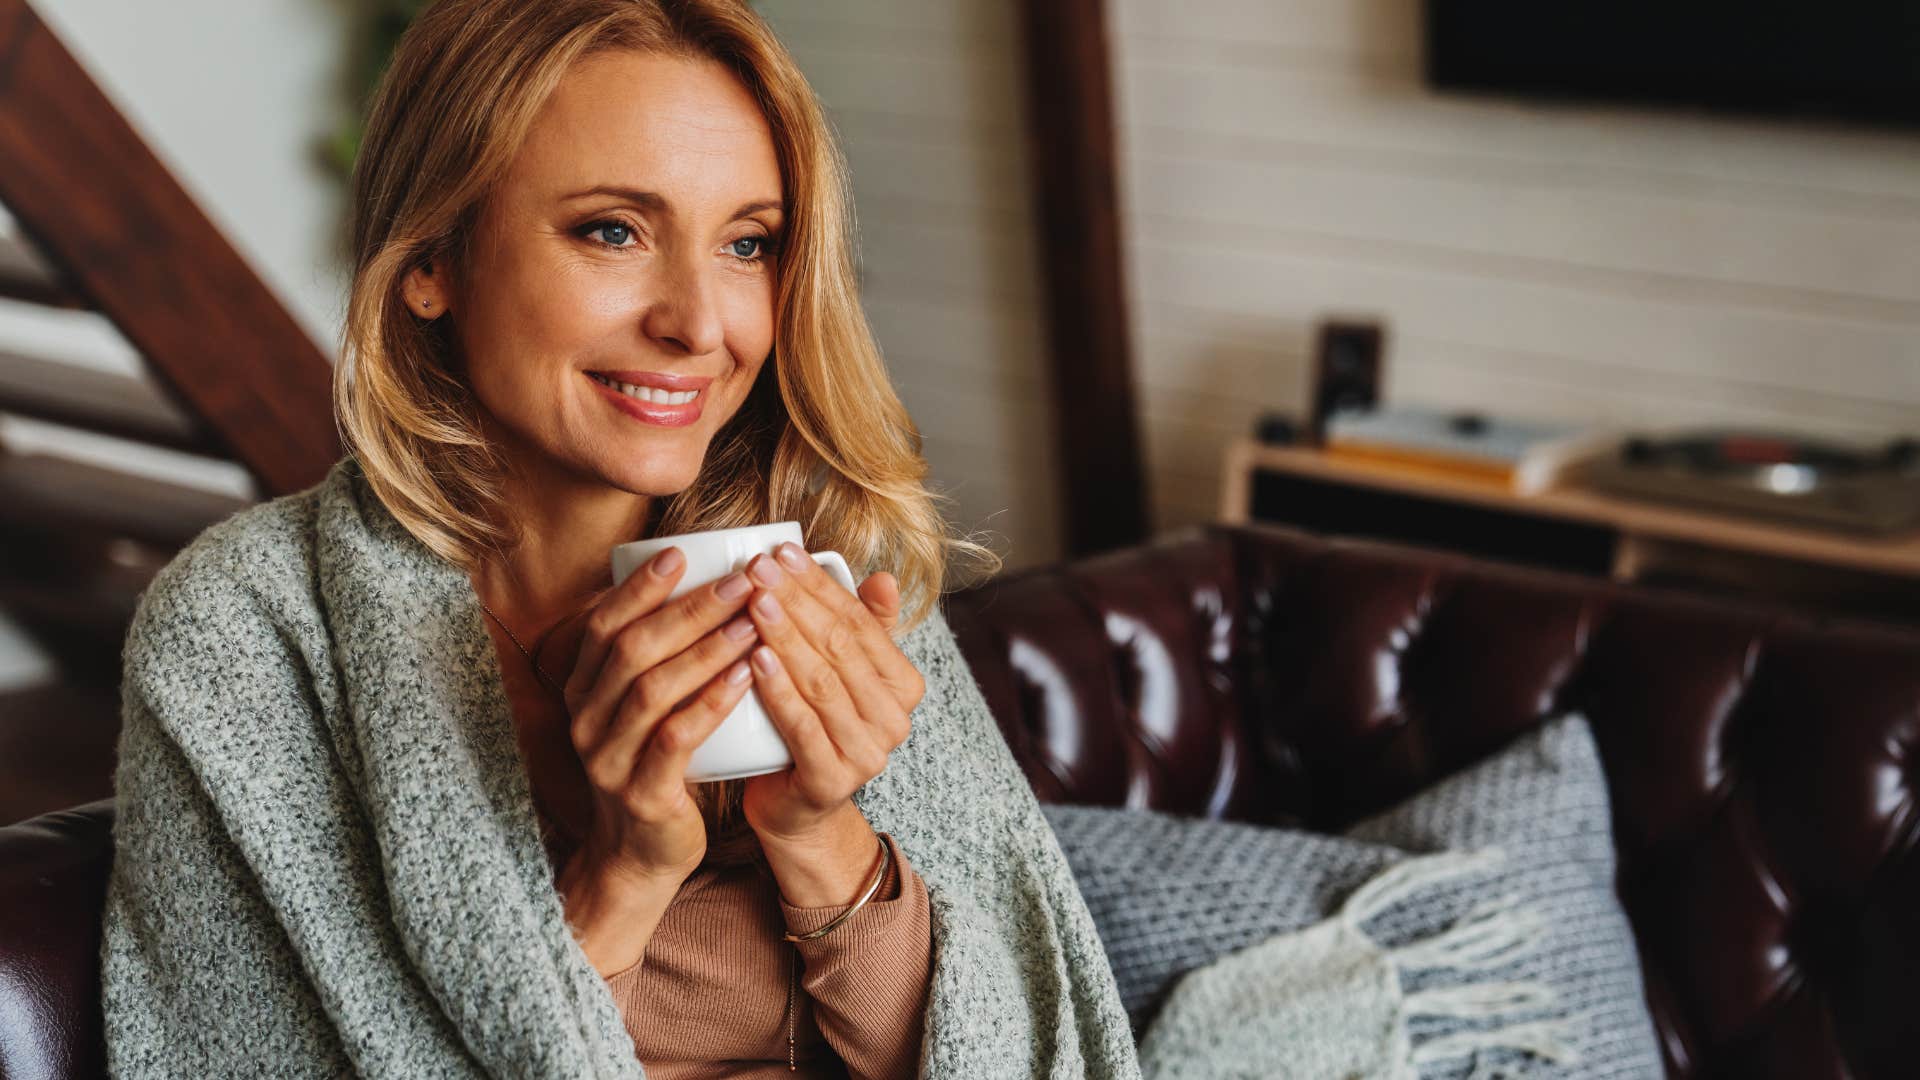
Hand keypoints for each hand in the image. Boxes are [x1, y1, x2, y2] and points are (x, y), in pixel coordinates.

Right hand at [547, 546, 761, 886]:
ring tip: (752, 620)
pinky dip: (712, 701)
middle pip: (632, 648)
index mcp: (584, 689)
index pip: (603, 625)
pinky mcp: (640, 792)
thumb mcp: (644, 707)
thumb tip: (700, 583)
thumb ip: (657, 656)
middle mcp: (586, 718)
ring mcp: (608, 757)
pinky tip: (746, 675)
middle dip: (688, 609)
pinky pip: (675, 738)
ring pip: (653, 689)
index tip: (681, 553)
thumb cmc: (657, 764)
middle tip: (740, 581)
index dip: (639, 587)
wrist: (641, 855)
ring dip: (706, 649)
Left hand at [737, 542, 926, 844]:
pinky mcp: (832, 781)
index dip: (819, 584)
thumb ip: (862, 626)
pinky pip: (803, 726)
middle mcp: (895, 720)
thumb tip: (883, 577)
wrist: (795, 807)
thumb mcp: (839, 672)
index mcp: (904, 685)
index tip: (781, 552)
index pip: (860, 621)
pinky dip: (779, 690)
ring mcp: (868, 753)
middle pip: (840, 647)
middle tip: (758, 570)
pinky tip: (754, 659)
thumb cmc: (812, 724)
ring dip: (785, 637)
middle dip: (796, 602)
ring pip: (822, 682)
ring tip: (753, 602)